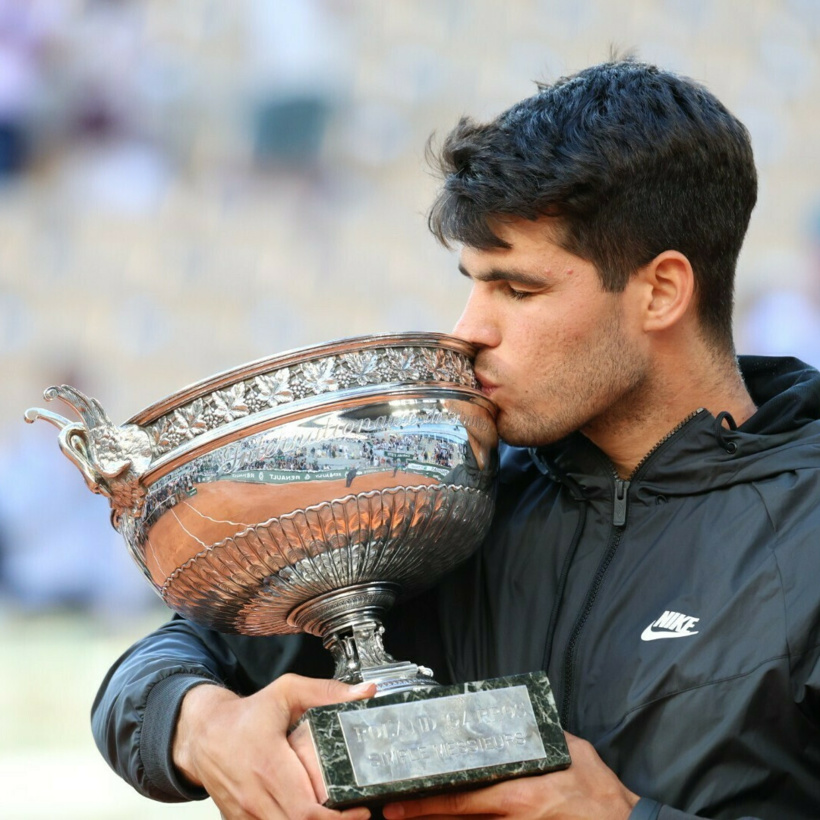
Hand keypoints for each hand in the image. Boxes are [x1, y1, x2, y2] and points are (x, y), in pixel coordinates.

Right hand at [173, 673, 375, 819]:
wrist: (203, 733)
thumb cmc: (247, 714)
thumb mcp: (287, 692)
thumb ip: (326, 692)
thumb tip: (366, 692)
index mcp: (268, 764)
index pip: (306, 809)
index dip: (335, 817)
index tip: (360, 808)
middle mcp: (254, 795)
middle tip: (355, 813)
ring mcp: (245, 812)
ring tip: (338, 815)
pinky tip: (311, 817)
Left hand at [382, 733, 638, 819]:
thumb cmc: (598, 789)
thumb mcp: (568, 750)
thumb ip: (536, 736)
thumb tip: (512, 717)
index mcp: (518, 793)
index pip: (461, 799)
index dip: (425, 802)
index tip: (397, 802)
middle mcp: (512, 819)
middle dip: (422, 817)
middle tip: (393, 812)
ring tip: (411, 818)